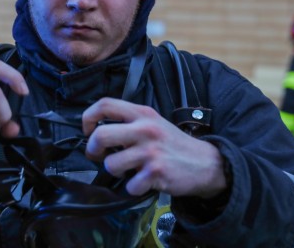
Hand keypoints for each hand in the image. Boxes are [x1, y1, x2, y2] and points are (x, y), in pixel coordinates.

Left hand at [82, 98, 226, 197]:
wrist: (205, 163)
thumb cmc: (174, 144)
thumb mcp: (154, 122)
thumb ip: (130, 122)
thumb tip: (97, 131)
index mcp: (143, 113)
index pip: (105, 104)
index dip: (88, 117)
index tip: (87, 130)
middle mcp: (145, 129)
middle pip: (101, 135)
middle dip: (92, 150)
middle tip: (98, 155)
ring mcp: (150, 151)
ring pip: (111, 164)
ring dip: (114, 171)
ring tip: (127, 169)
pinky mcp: (156, 172)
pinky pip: (129, 185)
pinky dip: (133, 188)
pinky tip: (143, 182)